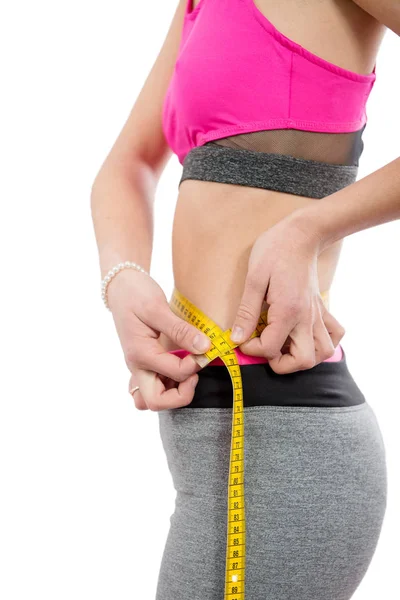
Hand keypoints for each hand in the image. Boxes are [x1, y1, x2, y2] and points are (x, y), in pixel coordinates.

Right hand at [107, 268, 210, 409]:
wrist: (120, 288)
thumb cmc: (136, 294)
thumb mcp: (157, 307)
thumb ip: (180, 330)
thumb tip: (204, 347)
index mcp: (141, 353)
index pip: (175, 373)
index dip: (194, 365)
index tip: (204, 349)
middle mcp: (137, 366)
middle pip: (156, 402)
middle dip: (180, 395)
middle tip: (194, 374)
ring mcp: (139, 368)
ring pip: (152, 400)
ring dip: (173, 394)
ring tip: (187, 373)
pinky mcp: (144, 365)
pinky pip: (153, 388)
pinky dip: (169, 387)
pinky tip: (180, 368)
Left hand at [230, 214, 344, 373]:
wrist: (302, 233)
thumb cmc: (274, 251)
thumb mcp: (254, 279)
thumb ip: (246, 312)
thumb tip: (236, 338)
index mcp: (288, 311)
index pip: (271, 348)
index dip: (251, 349)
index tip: (241, 339)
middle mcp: (307, 317)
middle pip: (304, 360)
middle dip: (281, 364)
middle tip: (265, 348)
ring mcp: (317, 314)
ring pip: (323, 352)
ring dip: (302, 357)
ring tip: (283, 345)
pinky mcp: (322, 308)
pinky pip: (334, 334)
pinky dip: (322, 343)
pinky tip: (304, 336)